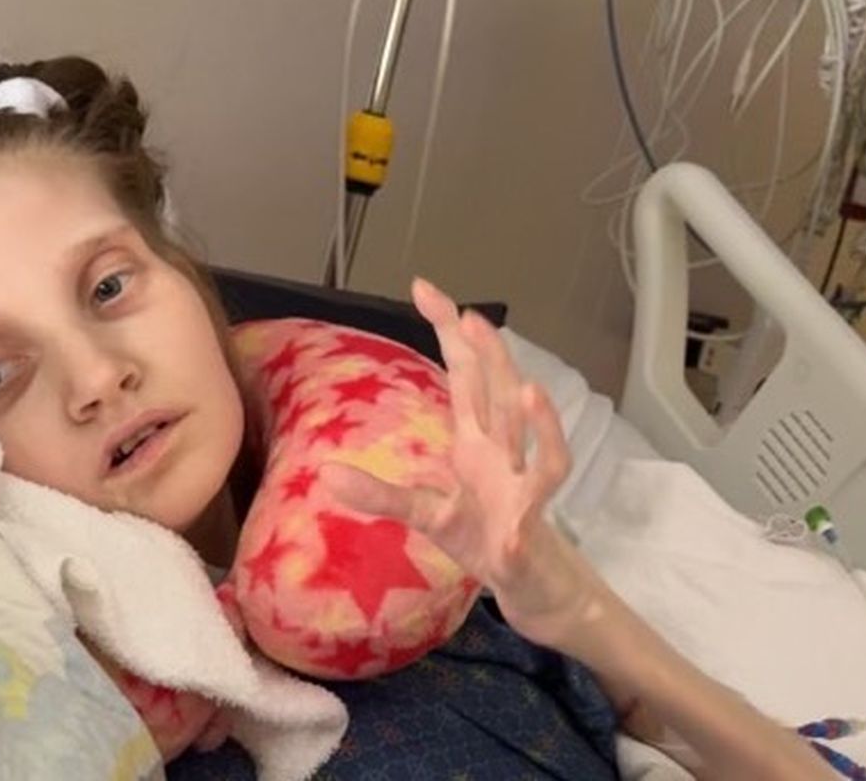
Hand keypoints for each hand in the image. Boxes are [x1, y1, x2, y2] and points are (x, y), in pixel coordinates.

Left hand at [323, 278, 607, 649]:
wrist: (527, 578)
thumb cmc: (479, 531)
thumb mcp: (423, 512)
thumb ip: (379, 493)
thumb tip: (326, 473)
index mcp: (477, 439)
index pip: (465, 373)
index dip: (448, 331)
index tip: (423, 287)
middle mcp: (503, 454)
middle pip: (501, 396)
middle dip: (491, 356)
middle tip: (471, 316)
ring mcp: (522, 489)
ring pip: (537, 450)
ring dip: (536, 421)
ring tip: (527, 388)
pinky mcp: (531, 531)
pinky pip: (539, 521)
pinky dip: (530, 516)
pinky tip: (516, 525)